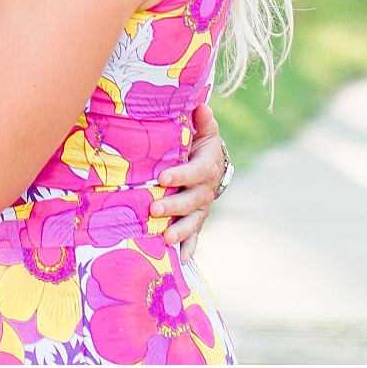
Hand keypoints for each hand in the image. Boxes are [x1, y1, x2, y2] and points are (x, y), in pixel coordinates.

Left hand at [152, 103, 227, 262]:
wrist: (212, 165)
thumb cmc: (199, 144)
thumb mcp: (203, 131)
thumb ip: (202, 121)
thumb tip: (202, 106)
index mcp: (207, 167)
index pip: (196, 172)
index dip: (181, 175)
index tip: (162, 177)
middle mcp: (206, 191)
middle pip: (192, 201)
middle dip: (173, 206)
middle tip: (154, 209)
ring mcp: (201, 209)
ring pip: (193, 222)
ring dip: (180, 231)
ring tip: (166, 238)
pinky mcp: (196, 221)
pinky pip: (194, 238)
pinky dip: (189, 249)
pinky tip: (180, 261)